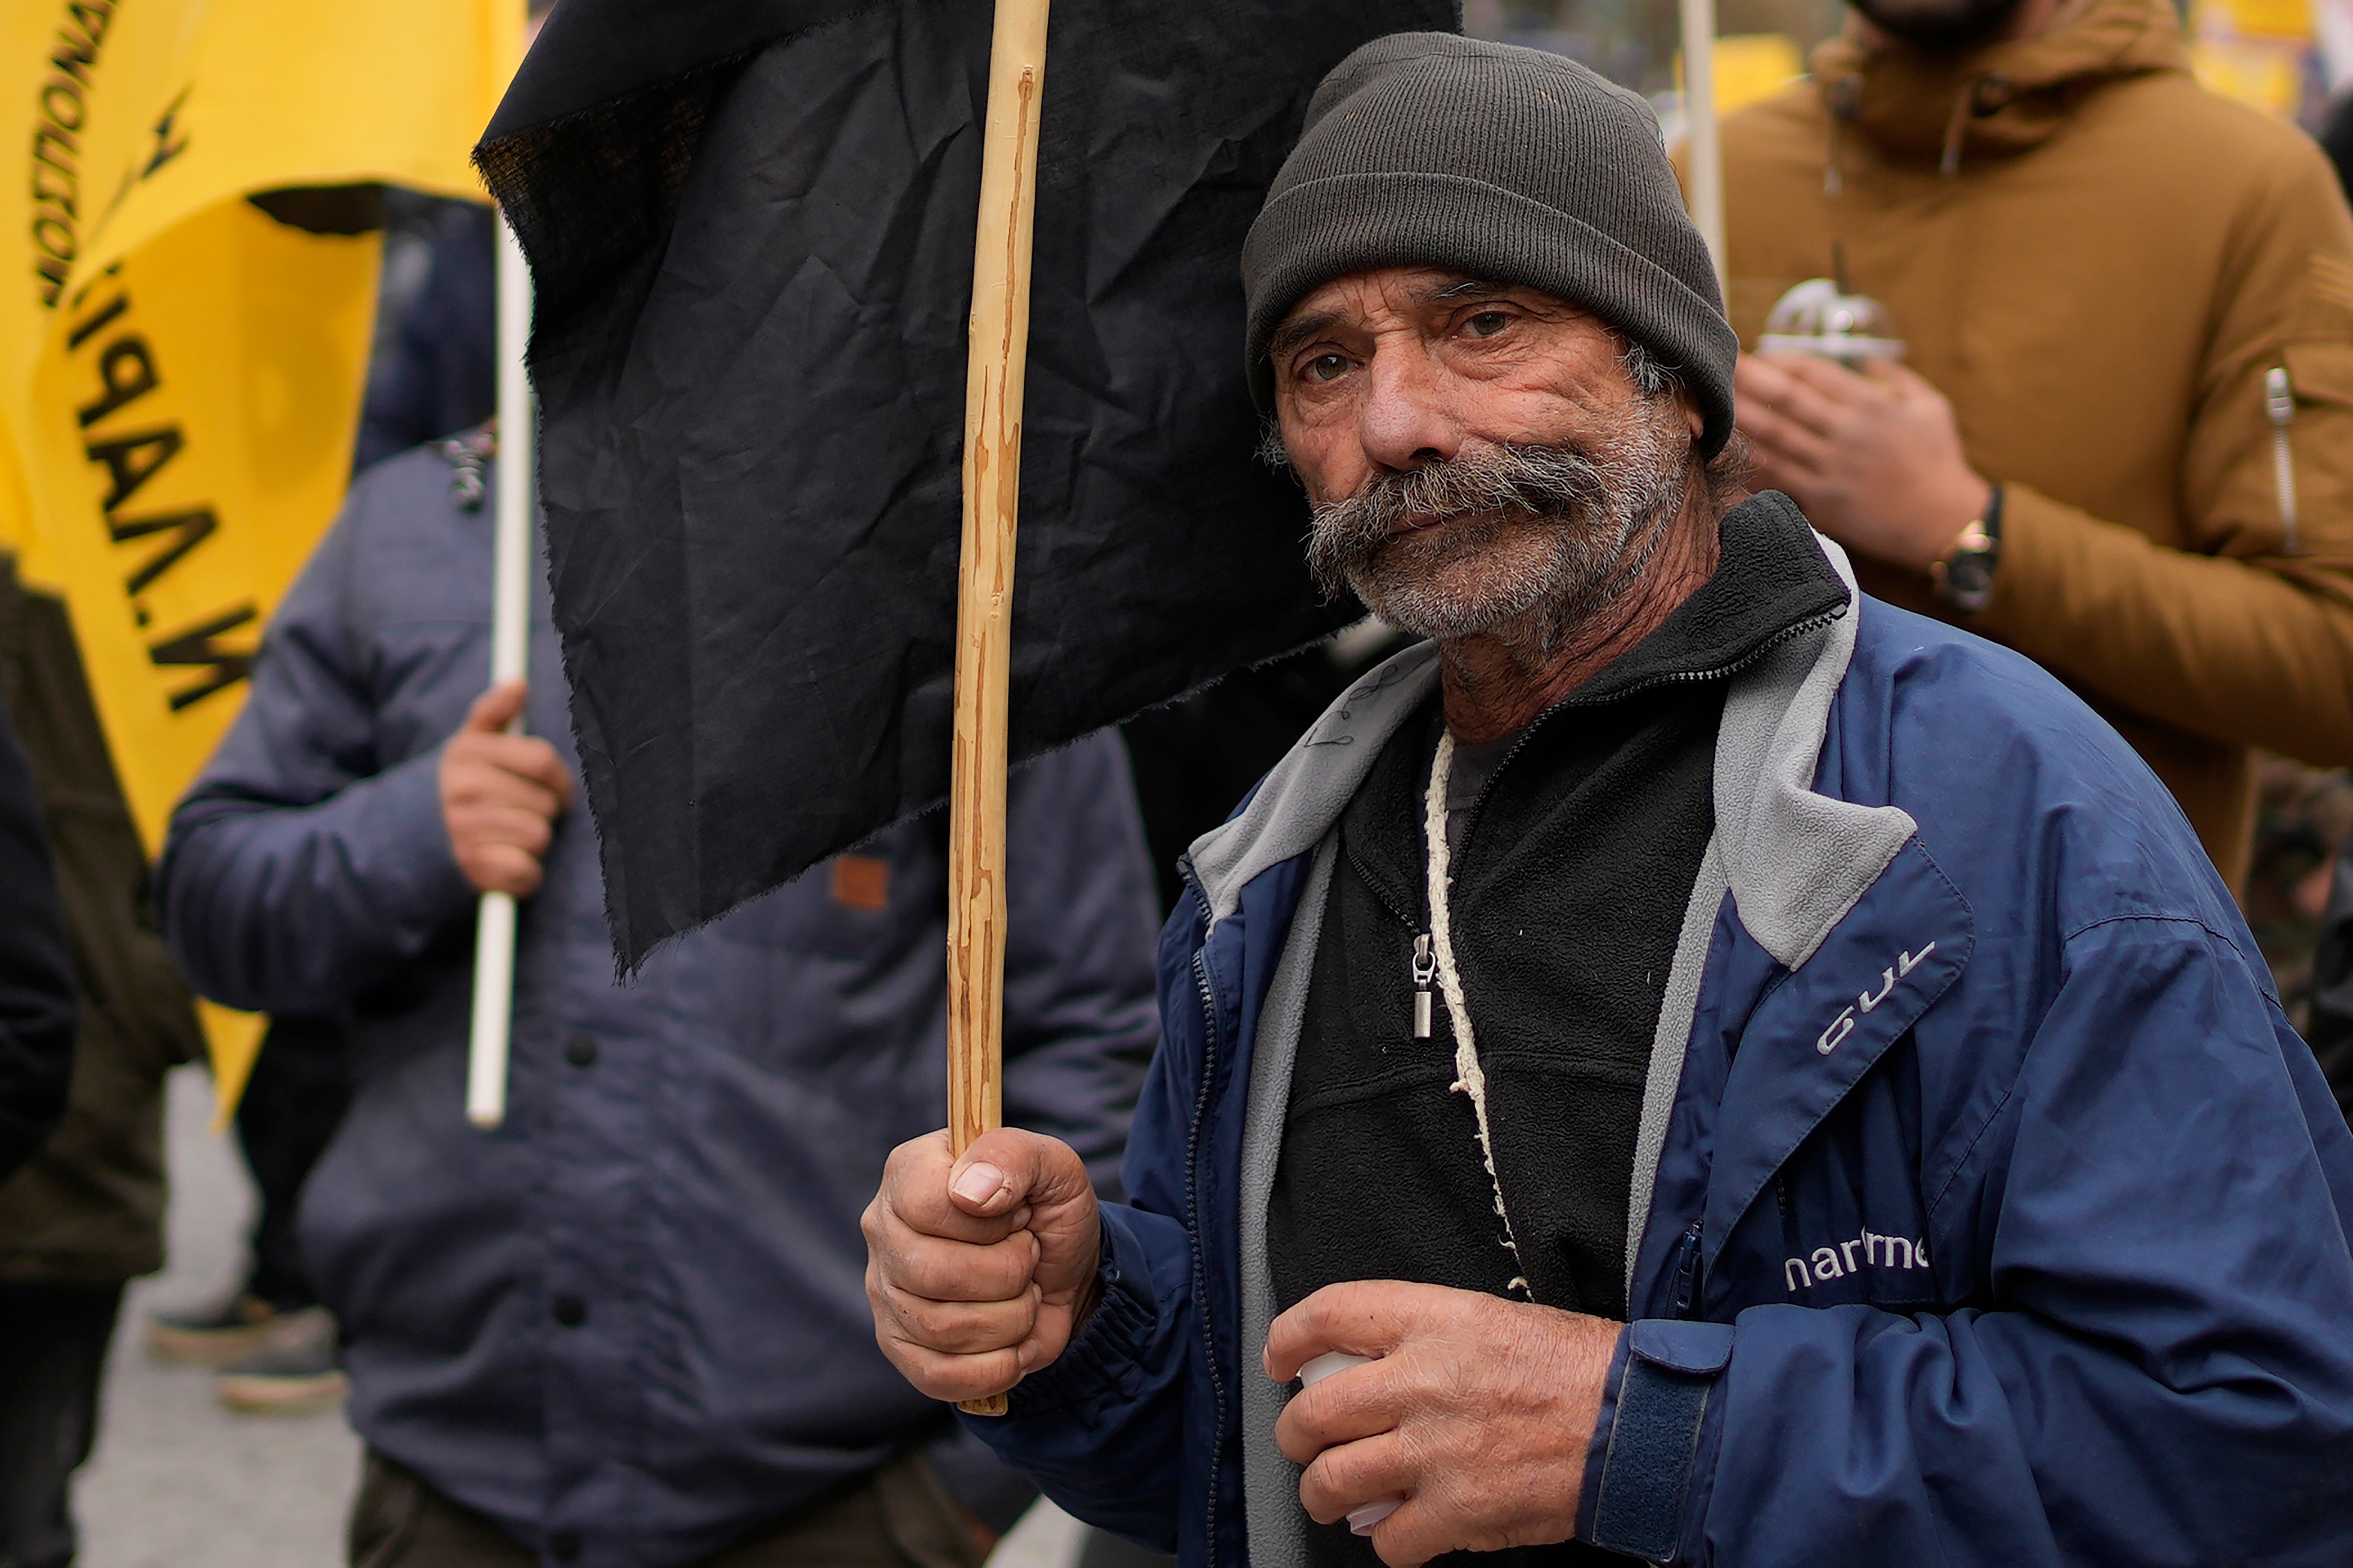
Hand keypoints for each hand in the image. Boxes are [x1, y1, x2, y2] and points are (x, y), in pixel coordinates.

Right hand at [439, 679, 571, 896]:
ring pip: (539, 836)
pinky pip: (526, 871)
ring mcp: (465, 831)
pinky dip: (524, 872)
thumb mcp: (471, 743)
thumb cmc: (461, 785)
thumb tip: (518, 683)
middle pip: (546, 803)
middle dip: (543, 811)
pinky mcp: (473, 869)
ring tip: (508, 835)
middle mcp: (464, 790)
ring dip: (533, 840)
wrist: (411, 837)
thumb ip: (495, 711)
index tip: (554, 787)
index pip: (543, 761)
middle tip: (521, 814)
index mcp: (468, 754)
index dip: (559, 778)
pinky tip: (506, 861)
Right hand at [863, 1127, 1102, 1403]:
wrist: (1066, 1275)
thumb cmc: (1049, 1212)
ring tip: (1023, 1294)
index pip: (926, 1204)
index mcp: (910, 1171)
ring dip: (1011, 1318)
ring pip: (943, 1329)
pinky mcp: (900, 1348)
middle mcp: (884, 1230)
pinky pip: (941, 1377)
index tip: (1019, 1215)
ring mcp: (885, 1293)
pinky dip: (998, 1365)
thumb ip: (1013, 1156)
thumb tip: (971, 1191)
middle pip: (933, 1273)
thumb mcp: (1053, 1166)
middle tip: (1028, 1257)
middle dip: (1009, 1272)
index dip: (989, 1221)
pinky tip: (1016, 1341)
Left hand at [1264, 1281, 1622, 1567]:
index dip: (1287, 1338)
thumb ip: (1425, 1339)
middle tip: (1304, 1442)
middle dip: (1295, 1434)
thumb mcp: (1491, 1319)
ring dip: (1321, 1494)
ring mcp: (1439, 1451)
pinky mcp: (1461, 1512)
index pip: (1329, 1315)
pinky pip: (1390, 1541)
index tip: (1281, 1360)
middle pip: (1315, 1412)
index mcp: (1434, 1322)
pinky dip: (1388, 1542)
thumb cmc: (1575, 1369)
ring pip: (1334, 1481)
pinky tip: (1401, 1530)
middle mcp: (1425, 1382)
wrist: (1636, 1422)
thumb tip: (1366, 1370)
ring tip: (1331, 1497)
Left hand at [1735, 353, 1991, 573]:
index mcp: (1871, 406)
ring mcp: (1830, 469)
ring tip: (1707, 401)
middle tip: (1716, 363)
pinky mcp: (1820, 503)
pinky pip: (1775, 479)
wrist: (1944, 523)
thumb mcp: (1931, 408)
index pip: (1814, 373)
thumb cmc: (1939, 463)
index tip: (1758, 353)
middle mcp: (1846, 434)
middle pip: (1785, 400)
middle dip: (1748, 379)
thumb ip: (1896, 379)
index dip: (1779, 359)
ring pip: (1772, 438)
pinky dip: (1747, 464)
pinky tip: (1722, 451)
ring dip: (1738, 417)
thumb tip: (1867, 361)